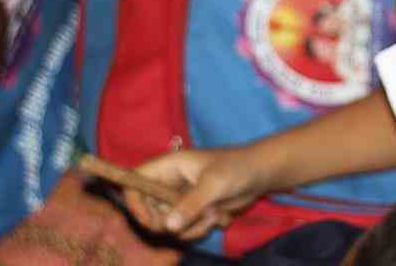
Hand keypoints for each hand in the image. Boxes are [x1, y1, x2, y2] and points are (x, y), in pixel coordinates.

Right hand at [124, 147, 269, 240]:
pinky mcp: (193, 210)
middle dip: (168, 221)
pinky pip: (184, 229)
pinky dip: (198, 229)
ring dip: (189, 226)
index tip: (150, 220)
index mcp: (170, 165)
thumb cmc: (237, 168)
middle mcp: (171, 181)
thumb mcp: (214, 184)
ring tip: (211, 214)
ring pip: (168, 223)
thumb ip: (191, 204)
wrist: (260, 174)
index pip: (137, 180)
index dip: (135, 201)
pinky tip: (216, 217)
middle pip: (149, 208)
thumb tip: (168, 226)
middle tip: (187, 221)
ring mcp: (181, 197)